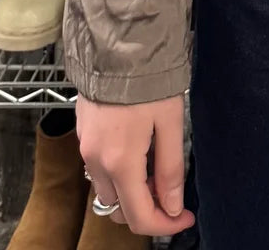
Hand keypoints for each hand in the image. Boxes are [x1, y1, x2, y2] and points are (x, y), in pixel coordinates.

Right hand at [76, 93, 194, 236]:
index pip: (139, 216)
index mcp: (120, 162)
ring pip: (107, 191)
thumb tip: (173, 206)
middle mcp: (96, 161)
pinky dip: (118, 174)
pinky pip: (98, 169)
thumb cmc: (148, 80)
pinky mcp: (83, 134)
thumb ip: (171, 169)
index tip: (185, 217)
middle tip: (173, 194)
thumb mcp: (171, 123)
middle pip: (119, 209)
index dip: (165, 224)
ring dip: (131, 192)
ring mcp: (85, 148)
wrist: (118, 45)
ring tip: (157, 170)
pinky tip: (139, 153)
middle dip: (148, 210)